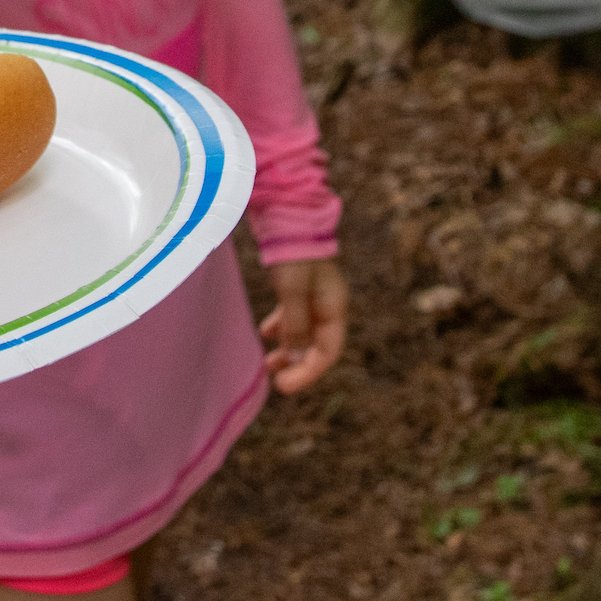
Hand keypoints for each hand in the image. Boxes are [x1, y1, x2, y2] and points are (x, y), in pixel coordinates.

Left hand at [260, 257, 348, 393]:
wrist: (287, 214)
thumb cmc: (293, 252)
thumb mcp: (292, 291)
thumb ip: (295, 323)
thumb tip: (295, 355)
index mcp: (334, 307)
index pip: (327, 351)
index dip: (308, 372)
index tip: (284, 386)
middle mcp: (327, 304)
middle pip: (317, 345)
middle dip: (297, 364)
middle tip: (275, 379)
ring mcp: (313, 295)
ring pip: (304, 332)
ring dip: (288, 349)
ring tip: (267, 363)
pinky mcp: (298, 286)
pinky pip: (293, 316)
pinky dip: (281, 328)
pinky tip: (266, 334)